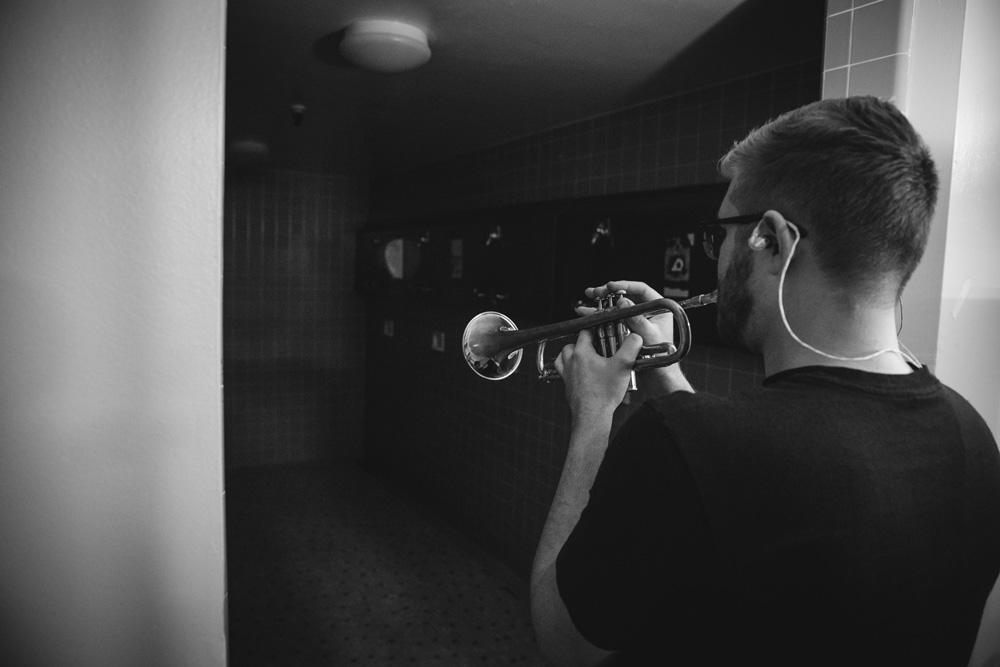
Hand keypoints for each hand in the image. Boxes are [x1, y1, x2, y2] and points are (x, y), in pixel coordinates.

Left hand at [554, 327, 642, 422]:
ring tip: (586, 358)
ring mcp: (567, 374)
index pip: (585, 333)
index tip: (604, 335)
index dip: (596, 332)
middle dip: (584, 344)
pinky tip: (580, 372)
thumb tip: (635, 337)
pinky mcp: (567, 385)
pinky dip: (569, 368)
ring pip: (564, 357)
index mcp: (581, 353)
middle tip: (597, 348)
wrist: (592, 415)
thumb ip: (630, 348)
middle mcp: (570, 361)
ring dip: (573, 354)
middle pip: (572, 344)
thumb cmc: (604, 393)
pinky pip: (563, 371)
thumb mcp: (623, 366)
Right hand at [579, 280, 693, 396]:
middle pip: (626, 295)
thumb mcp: (649, 335)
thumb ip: (637, 318)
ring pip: (616, 306)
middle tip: (595, 291)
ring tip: (587, 299)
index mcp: (658, 309)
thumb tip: (624, 302)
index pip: (641, 290)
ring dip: (601, 303)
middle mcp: (646, 312)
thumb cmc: (661, 358)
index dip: (625, 285)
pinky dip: (600, 316)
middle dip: (608, 293)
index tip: (611, 286)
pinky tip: (587, 313)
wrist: (657, 377)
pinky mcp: (626, 329)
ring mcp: (635, 320)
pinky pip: (612, 319)